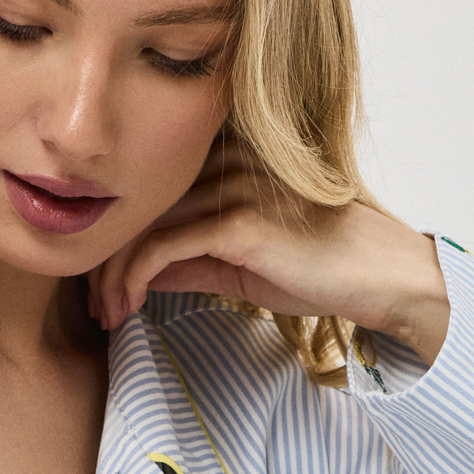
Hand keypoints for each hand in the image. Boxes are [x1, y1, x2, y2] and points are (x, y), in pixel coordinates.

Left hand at [85, 143, 451, 366]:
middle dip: (106, 257)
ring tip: (107, 314)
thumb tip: (138, 275)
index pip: (149, 189)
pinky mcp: (237, 221)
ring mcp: (233, 186)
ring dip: (114, 275)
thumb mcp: (241, 263)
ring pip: (143, 225)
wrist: (379, 275)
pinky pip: (162, 247)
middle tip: (94, 305)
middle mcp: (226, 161)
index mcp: (227, 160)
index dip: (117, 234)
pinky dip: (135, 278)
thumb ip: (191, 259)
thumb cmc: (319, 268)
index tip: (103, 282)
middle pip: (138, 203)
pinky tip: (128, 305)